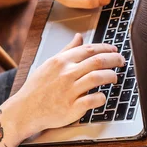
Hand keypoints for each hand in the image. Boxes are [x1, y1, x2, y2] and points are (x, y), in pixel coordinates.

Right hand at [3, 34, 124, 140]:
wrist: (25, 110)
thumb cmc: (37, 87)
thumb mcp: (49, 63)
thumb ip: (67, 50)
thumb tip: (79, 37)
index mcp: (61, 61)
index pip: (89, 49)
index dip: (106, 48)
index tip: (114, 51)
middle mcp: (66, 73)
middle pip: (98, 61)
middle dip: (114, 60)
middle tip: (121, 61)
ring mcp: (70, 90)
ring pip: (98, 78)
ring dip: (111, 76)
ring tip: (114, 78)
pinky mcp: (73, 108)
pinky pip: (94, 99)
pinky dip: (102, 97)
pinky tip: (102, 96)